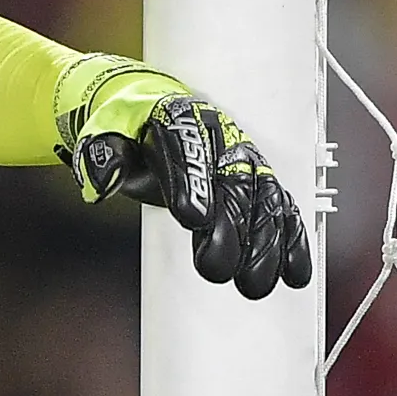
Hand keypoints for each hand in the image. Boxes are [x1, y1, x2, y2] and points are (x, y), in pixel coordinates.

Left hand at [55, 56, 313, 299]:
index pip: (188, 151)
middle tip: (217, 270)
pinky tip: (294, 272)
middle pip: (232, 184)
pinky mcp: (259, 179)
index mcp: (177, 118)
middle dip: (231, 229)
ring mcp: (244, 159)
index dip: (192, 185)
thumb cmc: (129, 129)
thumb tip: (102, 181)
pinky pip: (282, 208)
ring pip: (264, 201)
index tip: (192, 219)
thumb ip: (102, 157)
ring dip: (265, 245)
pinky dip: (292, 240)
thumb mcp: (103, 134)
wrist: (151, 111)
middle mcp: (219, 137)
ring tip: (254, 284)